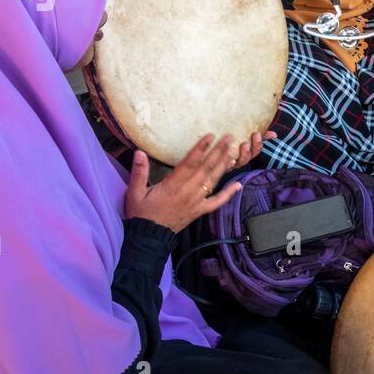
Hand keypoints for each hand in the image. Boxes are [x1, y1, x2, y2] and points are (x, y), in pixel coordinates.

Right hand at [124, 131, 275, 232]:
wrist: (150, 237)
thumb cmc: (141, 213)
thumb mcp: (134, 192)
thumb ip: (139, 172)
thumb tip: (139, 152)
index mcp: (173, 185)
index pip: (190, 163)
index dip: (201, 148)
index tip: (210, 136)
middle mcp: (188, 192)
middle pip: (206, 169)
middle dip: (219, 152)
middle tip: (229, 138)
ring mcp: (196, 202)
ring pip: (213, 181)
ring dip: (224, 165)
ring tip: (233, 151)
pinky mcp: (200, 211)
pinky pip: (217, 202)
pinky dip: (229, 194)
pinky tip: (239, 185)